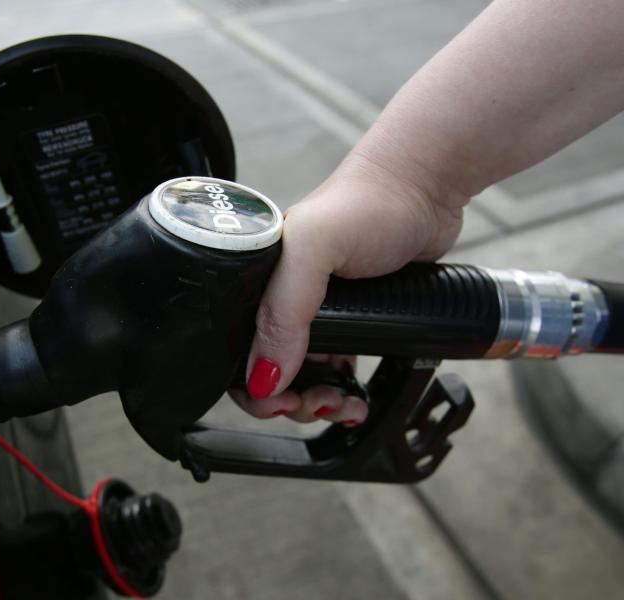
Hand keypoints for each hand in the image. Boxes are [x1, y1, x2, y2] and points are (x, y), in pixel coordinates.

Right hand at [232, 152, 465, 423]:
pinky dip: (342, 390)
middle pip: (267, 370)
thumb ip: (283, 311)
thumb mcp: (314, 248)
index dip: (250, 385)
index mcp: (258, 282)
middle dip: (287, 400)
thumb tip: (264, 376)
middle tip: (316, 404)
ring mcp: (319, 310)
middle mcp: (282, 297)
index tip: (277, 401)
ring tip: (342, 404)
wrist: (427, 188)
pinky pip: (336, 367)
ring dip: (316, 402)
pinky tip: (355, 395)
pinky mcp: (354, 318)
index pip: (234, 348)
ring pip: (302, 375)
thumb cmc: (368, 202)